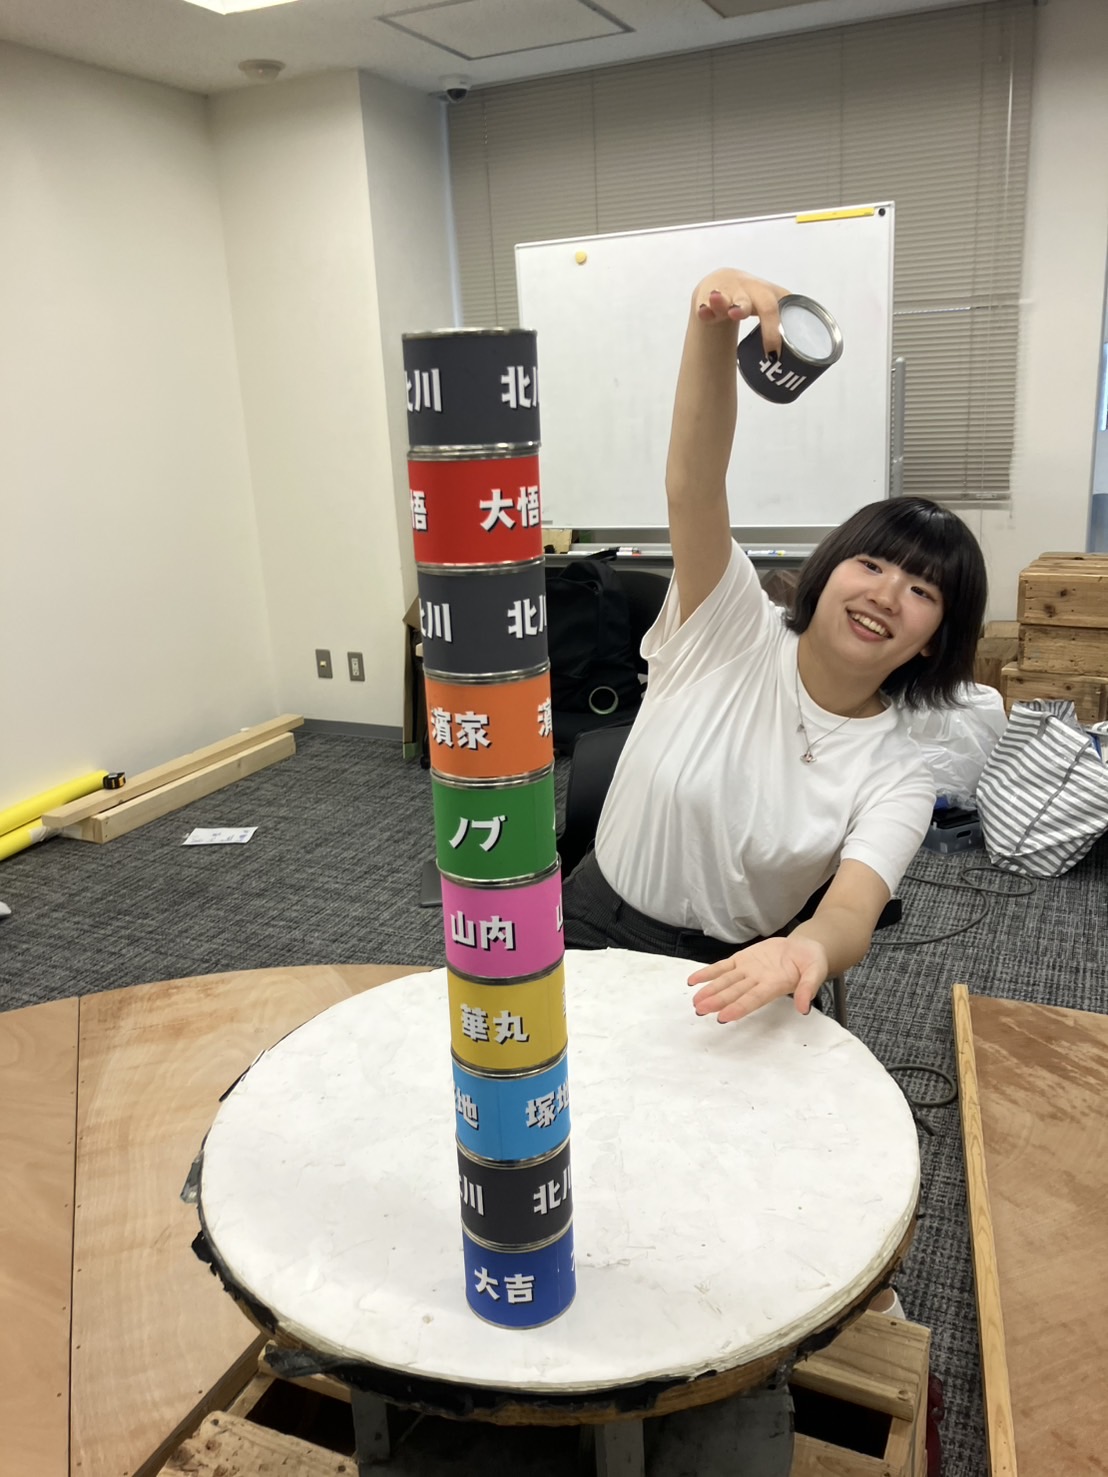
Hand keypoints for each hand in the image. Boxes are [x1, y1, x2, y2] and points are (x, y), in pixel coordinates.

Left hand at [687, 934, 827, 1023]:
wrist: (805, 947)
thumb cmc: (812, 961)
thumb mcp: (816, 971)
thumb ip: (809, 988)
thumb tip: (804, 1009)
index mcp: (775, 986)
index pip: (754, 999)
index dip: (738, 1008)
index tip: (723, 1017)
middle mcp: (758, 982)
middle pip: (735, 993)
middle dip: (717, 1001)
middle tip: (700, 1009)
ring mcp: (748, 972)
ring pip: (725, 982)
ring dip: (710, 991)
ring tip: (695, 1001)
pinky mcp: (742, 960)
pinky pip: (722, 967)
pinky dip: (708, 973)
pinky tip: (693, 981)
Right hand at [693, 270, 786, 354]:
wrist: (723, 280)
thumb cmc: (754, 300)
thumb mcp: (773, 308)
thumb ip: (786, 331)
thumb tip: (806, 372)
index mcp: (774, 294)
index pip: (785, 310)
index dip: (780, 331)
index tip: (774, 355)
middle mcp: (754, 289)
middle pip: (765, 304)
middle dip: (768, 321)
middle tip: (773, 346)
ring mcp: (732, 291)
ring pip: (735, 299)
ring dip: (737, 305)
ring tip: (733, 312)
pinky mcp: (710, 295)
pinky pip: (707, 303)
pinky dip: (706, 308)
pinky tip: (704, 312)